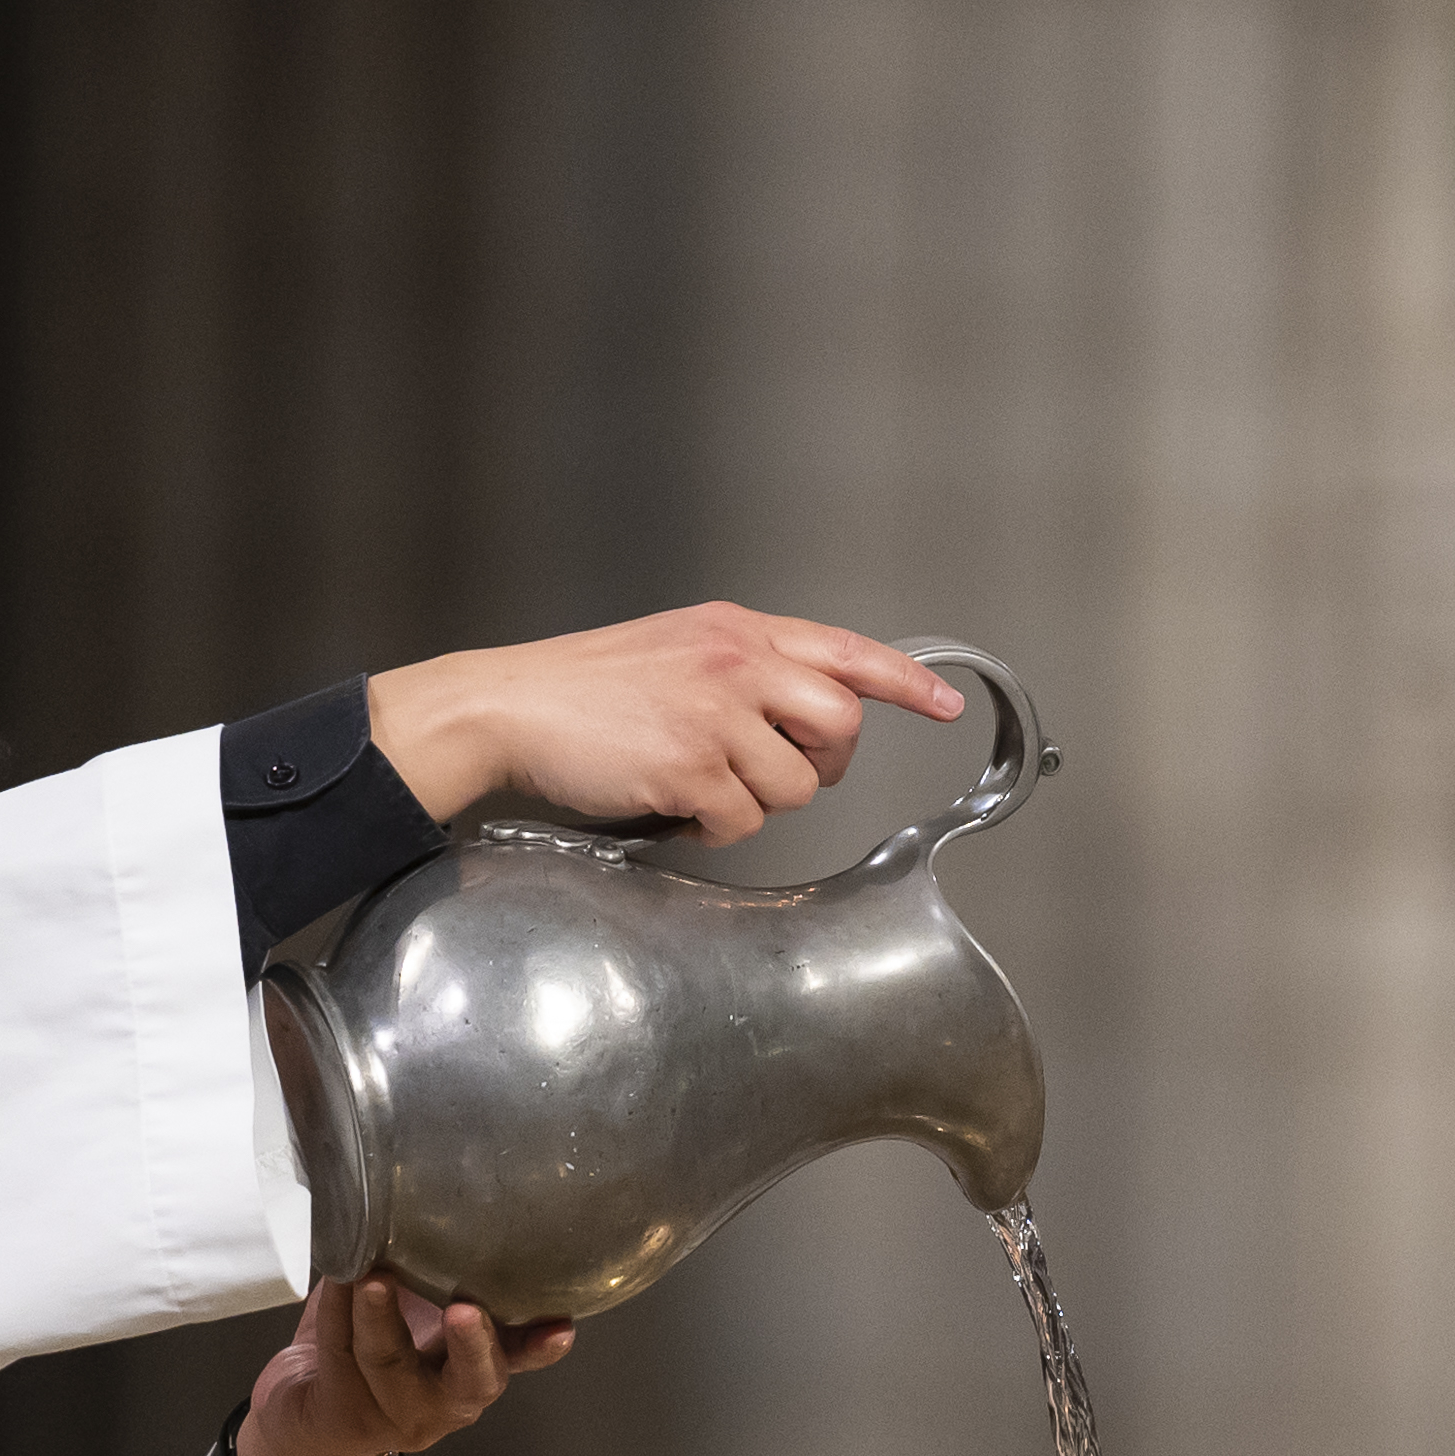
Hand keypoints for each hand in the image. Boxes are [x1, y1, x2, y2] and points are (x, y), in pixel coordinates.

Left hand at [230, 1280, 578, 1455]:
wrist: (310, 1405)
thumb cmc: (375, 1344)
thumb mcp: (421, 1310)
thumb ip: (443, 1277)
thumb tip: (459, 1196)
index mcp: (476, 1368)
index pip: (520, 1357)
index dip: (541, 1345)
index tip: (560, 1327)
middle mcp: (448, 1399)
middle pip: (473, 1382)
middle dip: (472, 1345)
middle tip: (465, 1310)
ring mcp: (398, 1413)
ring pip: (392, 1363)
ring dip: (381, 1315)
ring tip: (374, 1277)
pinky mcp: (347, 1412)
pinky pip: (342, 1355)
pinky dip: (340, 1311)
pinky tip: (340, 1278)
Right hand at [365, 606, 964, 846]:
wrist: (510, 707)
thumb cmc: (585, 688)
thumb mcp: (677, 648)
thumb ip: (746, 667)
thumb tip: (809, 706)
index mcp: (737, 631)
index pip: (846, 650)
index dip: (904, 680)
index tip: (944, 703)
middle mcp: (736, 664)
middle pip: (839, 726)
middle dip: (819, 763)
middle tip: (774, 769)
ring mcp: (715, 715)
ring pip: (793, 786)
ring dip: (752, 801)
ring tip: (696, 781)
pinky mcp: (690, 767)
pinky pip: (740, 821)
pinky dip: (710, 825)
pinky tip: (671, 801)